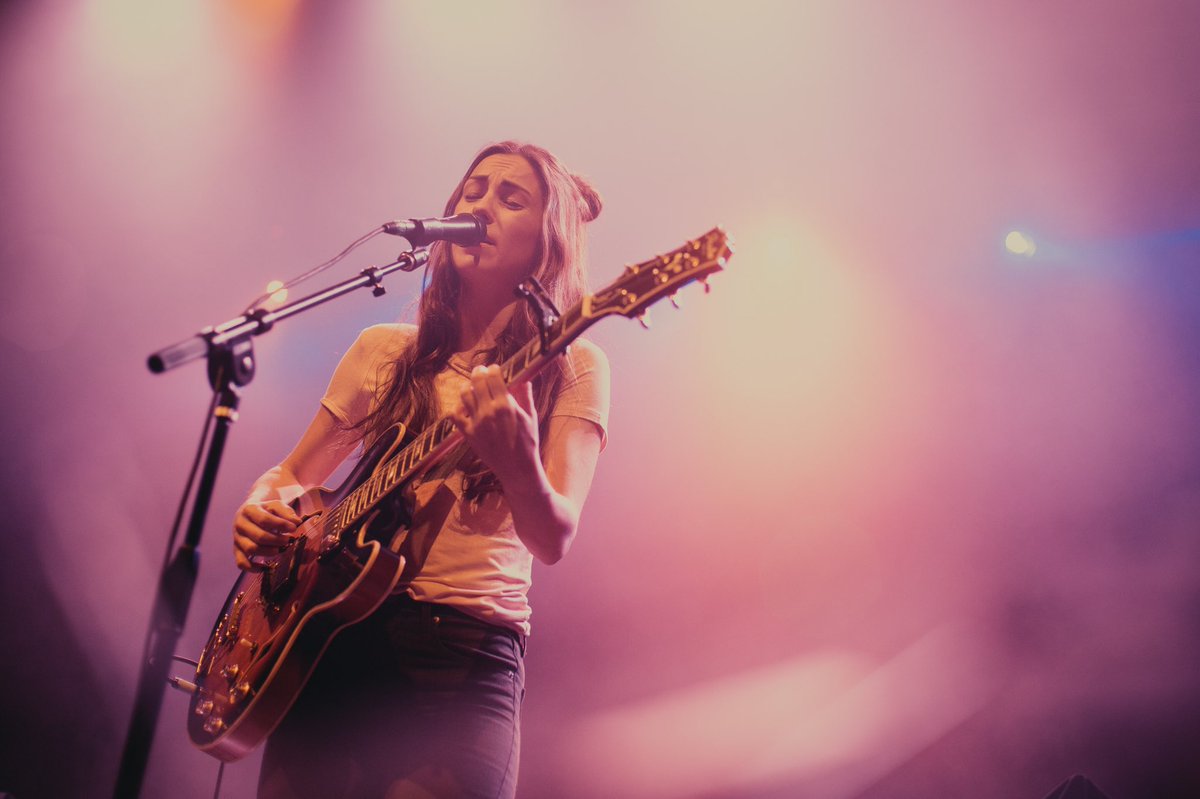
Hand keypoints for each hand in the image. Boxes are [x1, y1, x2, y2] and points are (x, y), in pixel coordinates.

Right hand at [232, 499, 302, 570]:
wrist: (250, 513)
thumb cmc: (266, 510)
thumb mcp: (276, 505)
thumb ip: (286, 513)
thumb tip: (297, 522)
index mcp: (249, 510)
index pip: (265, 519)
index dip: (281, 525)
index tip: (294, 528)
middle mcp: (239, 524)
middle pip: (259, 536)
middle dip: (277, 540)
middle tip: (289, 540)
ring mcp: (237, 538)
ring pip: (251, 549)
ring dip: (269, 552)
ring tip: (281, 549)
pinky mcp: (236, 550)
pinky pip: (241, 563)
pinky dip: (253, 568)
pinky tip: (267, 567)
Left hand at [451, 365, 540, 489]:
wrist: (517, 469)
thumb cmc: (528, 443)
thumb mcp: (531, 417)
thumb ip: (526, 396)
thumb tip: (524, 379)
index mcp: (505, 405)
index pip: (493, 377)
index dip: (493, 369)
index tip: (495, 368)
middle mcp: (488, 411)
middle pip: (476, 382)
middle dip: (478, 372)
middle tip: (480, 371)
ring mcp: (476, 423)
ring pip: (464, 395)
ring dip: (468, 387)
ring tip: (472, 387)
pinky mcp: (468, 434)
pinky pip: (454, 416)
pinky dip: (457, 408)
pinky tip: (464, 407)